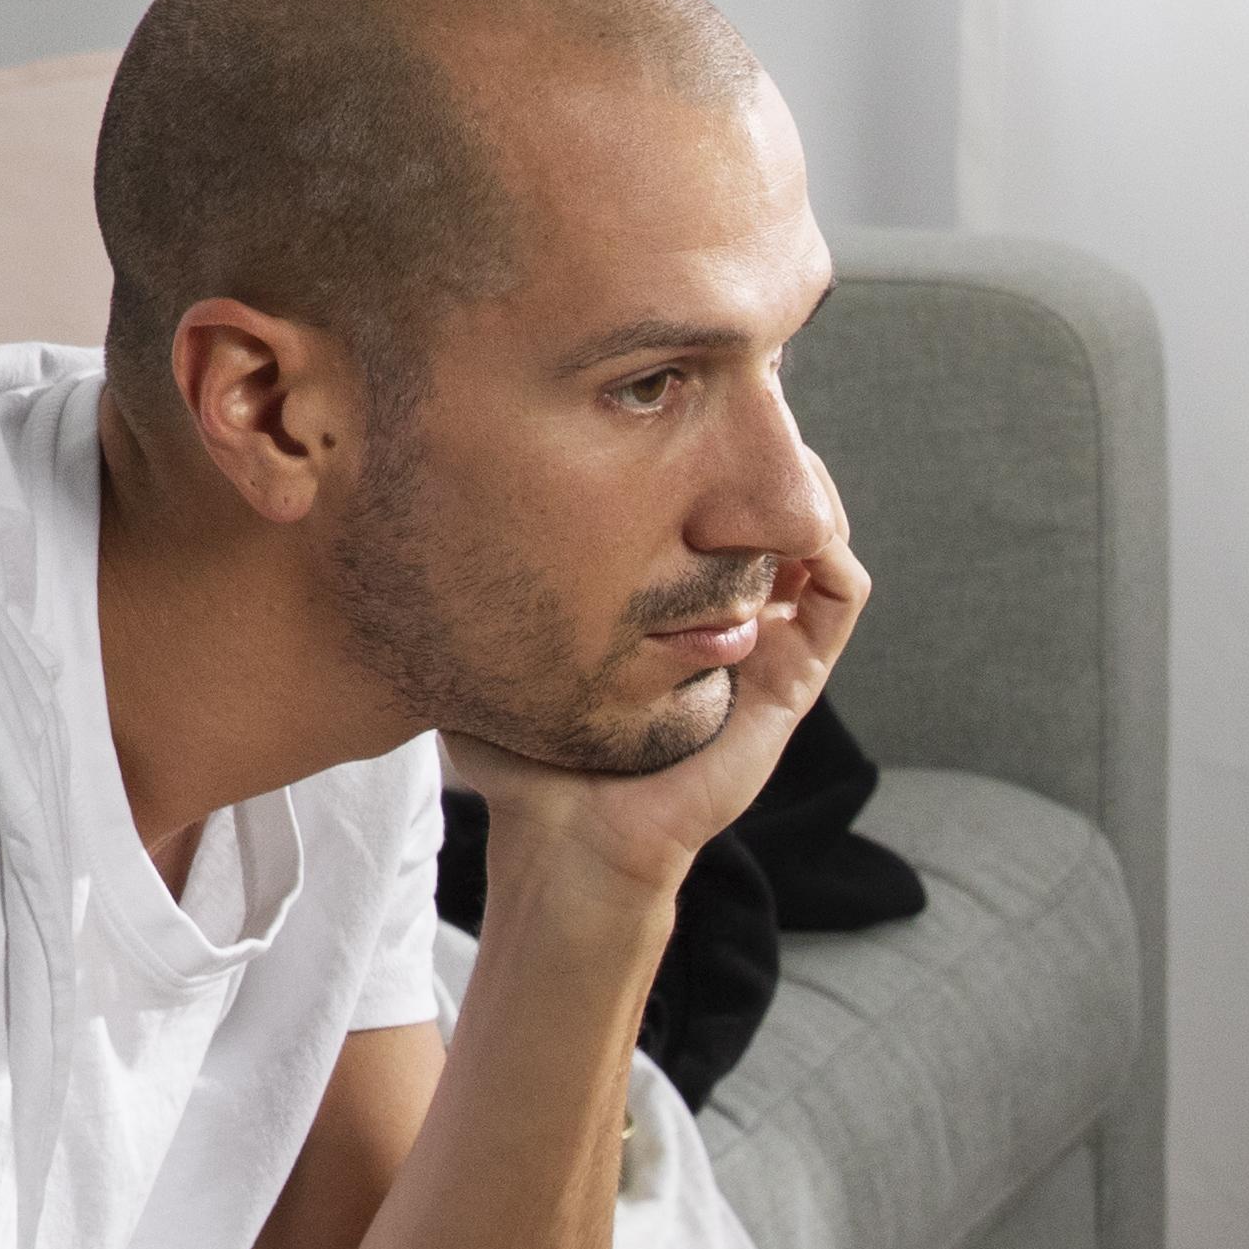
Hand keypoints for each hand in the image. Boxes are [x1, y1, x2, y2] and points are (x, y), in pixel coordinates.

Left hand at [463, 449, 870, 911]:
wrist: (565, 846)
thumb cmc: (522, 760)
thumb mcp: (492, 644)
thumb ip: (468, 585)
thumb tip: (407, 499)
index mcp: (667, 606)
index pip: (710, 501)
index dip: (706, 445)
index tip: (672, 407)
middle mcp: (725, 617)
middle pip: (769, 501)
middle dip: (758, 444)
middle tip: (728, 403)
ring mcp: (764, 647)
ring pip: (817, 537)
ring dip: (804, 485)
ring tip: (762, 450)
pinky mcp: (789, 683)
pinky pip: (840, 597)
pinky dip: (830, 549)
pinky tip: (780, 524)